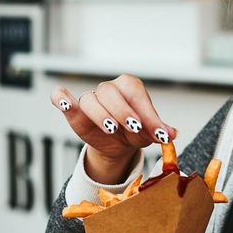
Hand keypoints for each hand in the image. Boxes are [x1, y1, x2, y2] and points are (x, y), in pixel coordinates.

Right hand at [50, 74, 177, 161]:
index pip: (136, 93)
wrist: (119, 145)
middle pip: (111, 93)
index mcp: (130, 87)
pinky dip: (60, 98)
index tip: (155, 131)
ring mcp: (90, 98)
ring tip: (112, 129)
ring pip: (90, 100)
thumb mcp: (149, 133)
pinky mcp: (74, 110)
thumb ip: (158, 131)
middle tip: (134, 128)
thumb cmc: (135, 132)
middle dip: (123, 111)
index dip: (146, 111)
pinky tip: (65, 103)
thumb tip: (172, 134)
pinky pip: (60, 97)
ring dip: (101, 114)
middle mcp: (109, 89)